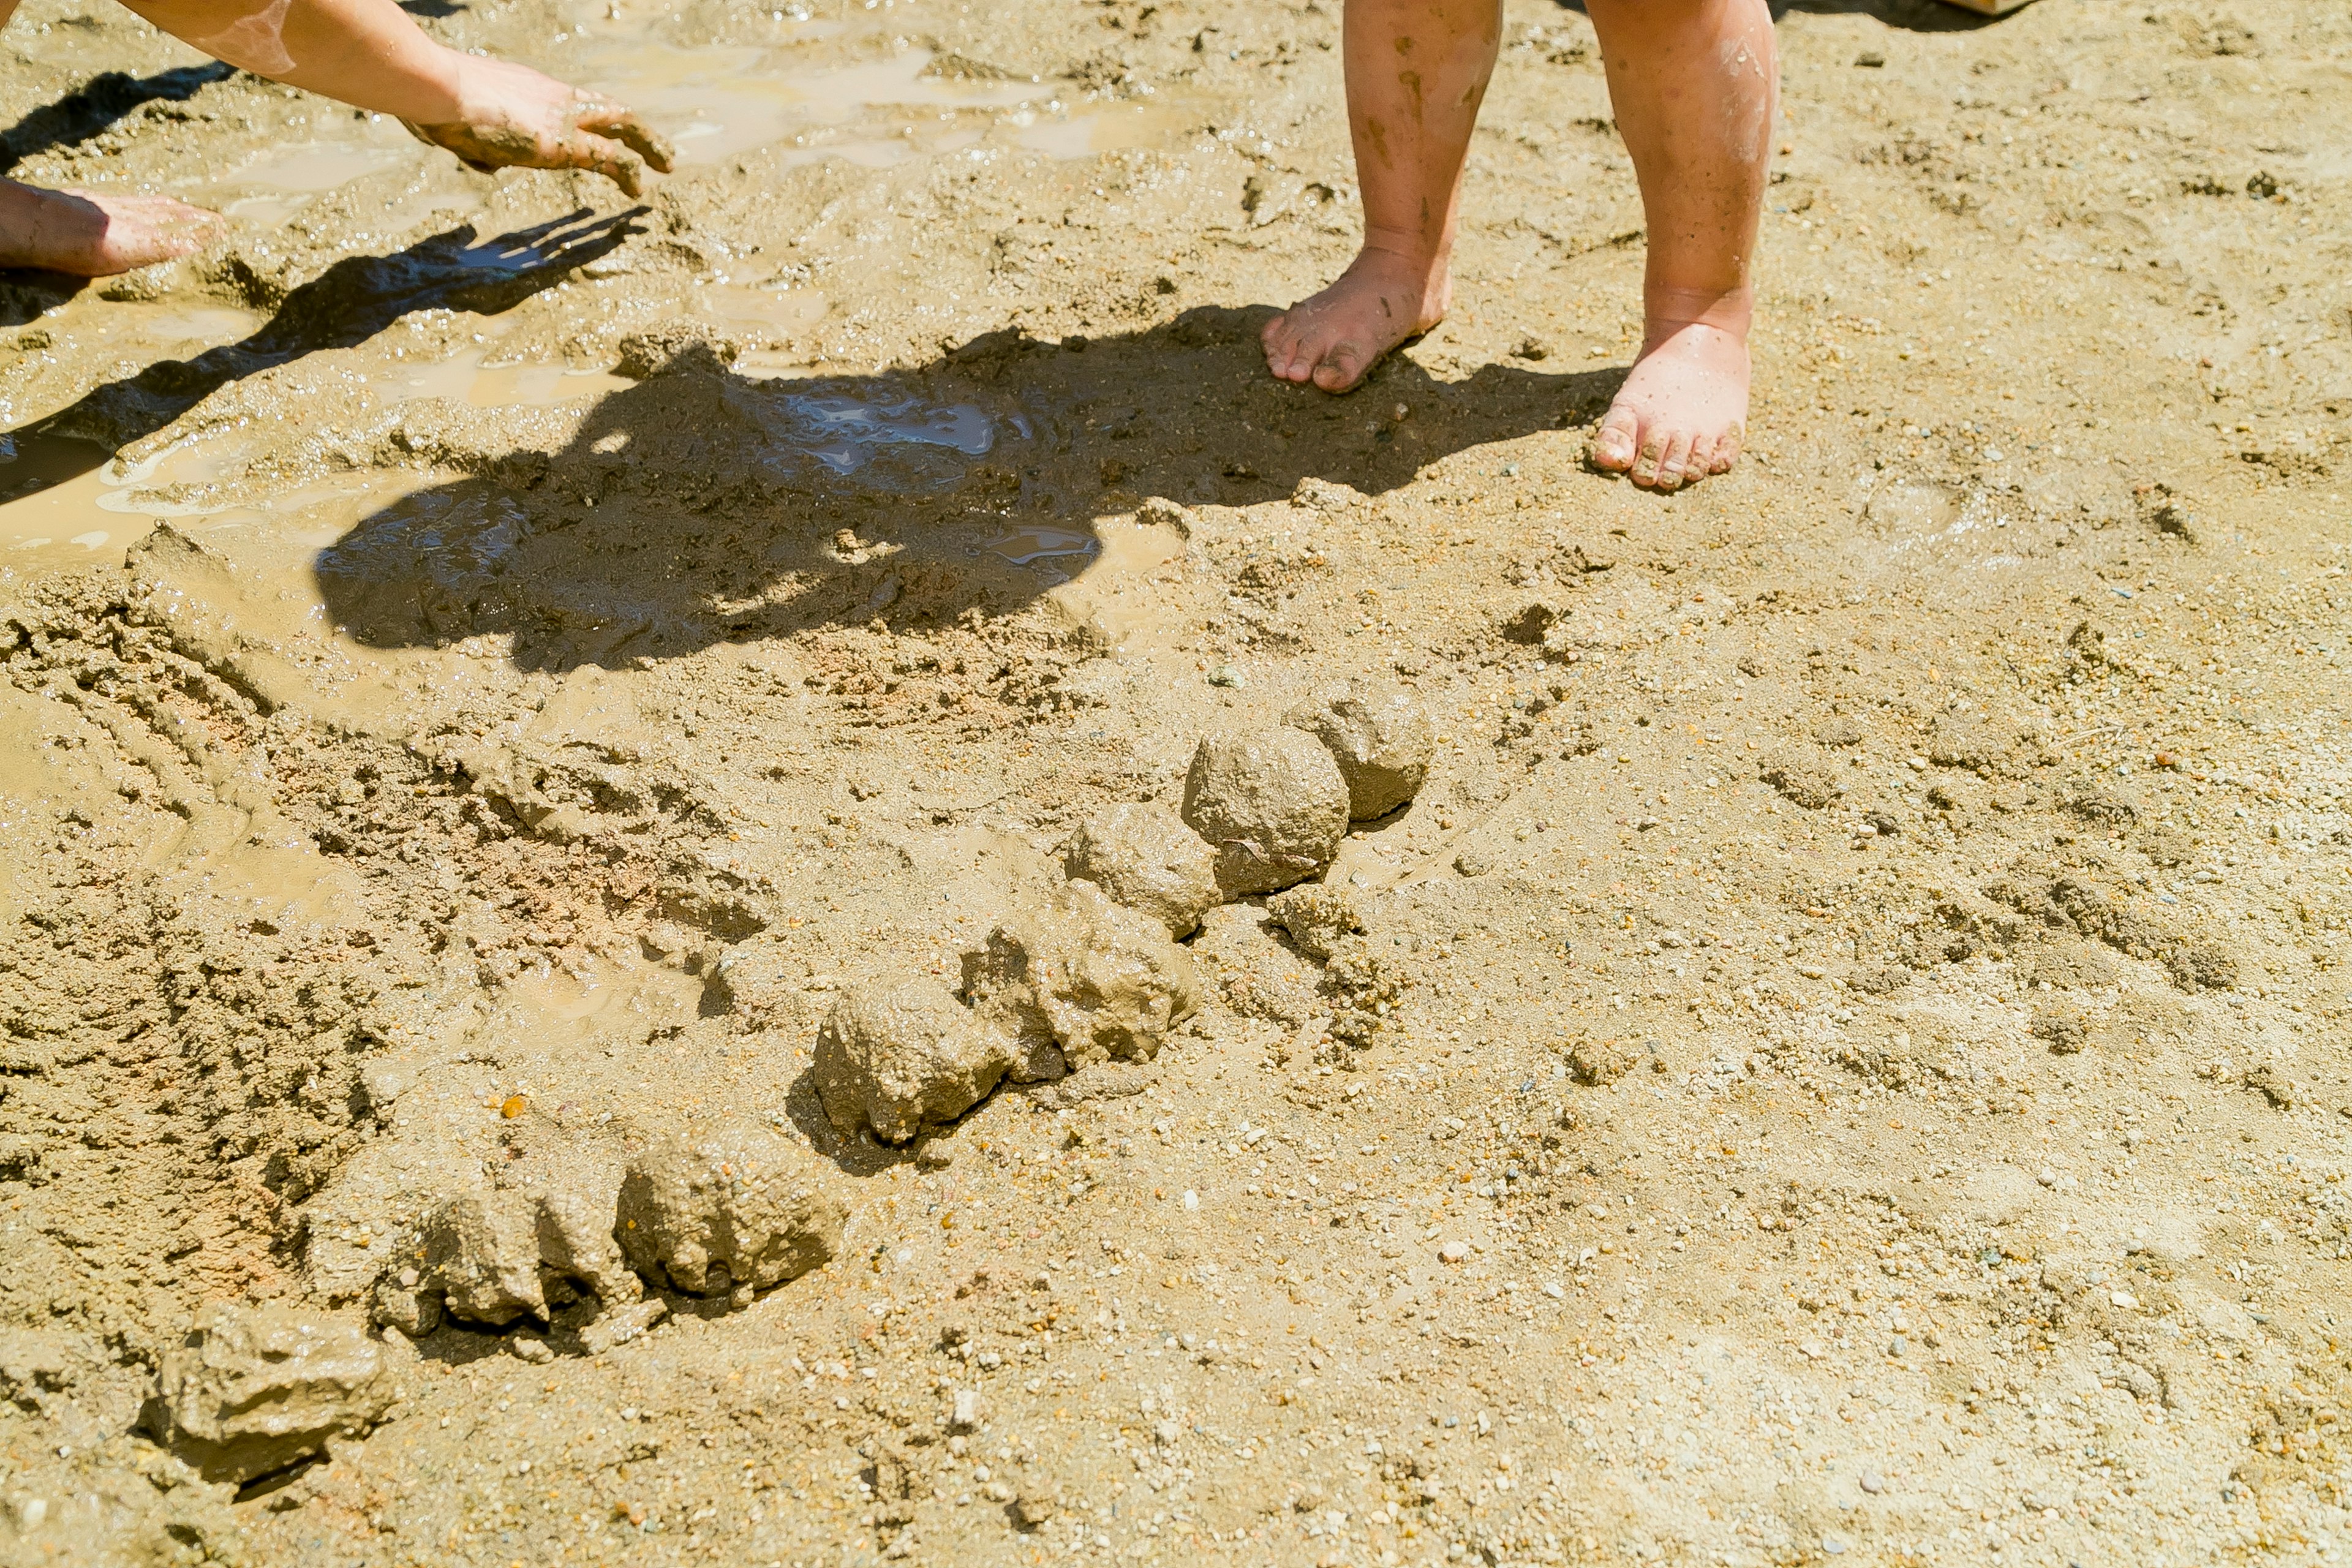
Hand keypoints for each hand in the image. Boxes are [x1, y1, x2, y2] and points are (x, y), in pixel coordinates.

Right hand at [404, 56, 672, 197]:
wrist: (434, 88)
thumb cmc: (430, 101)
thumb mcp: (453, 122)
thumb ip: (476, 144)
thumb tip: (487, 164)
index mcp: (526, 88)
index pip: (567, 102)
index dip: (588, 118)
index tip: (601, 133)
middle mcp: (551, 96)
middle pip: (605, 107)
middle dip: (634, 127)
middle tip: (657, 148)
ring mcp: (561, 117)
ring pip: (622, 124)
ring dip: (647, 144)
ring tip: (666, 164)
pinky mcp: (563, 143)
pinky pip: (610, 159)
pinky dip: (629, 173)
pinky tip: (640, 190)